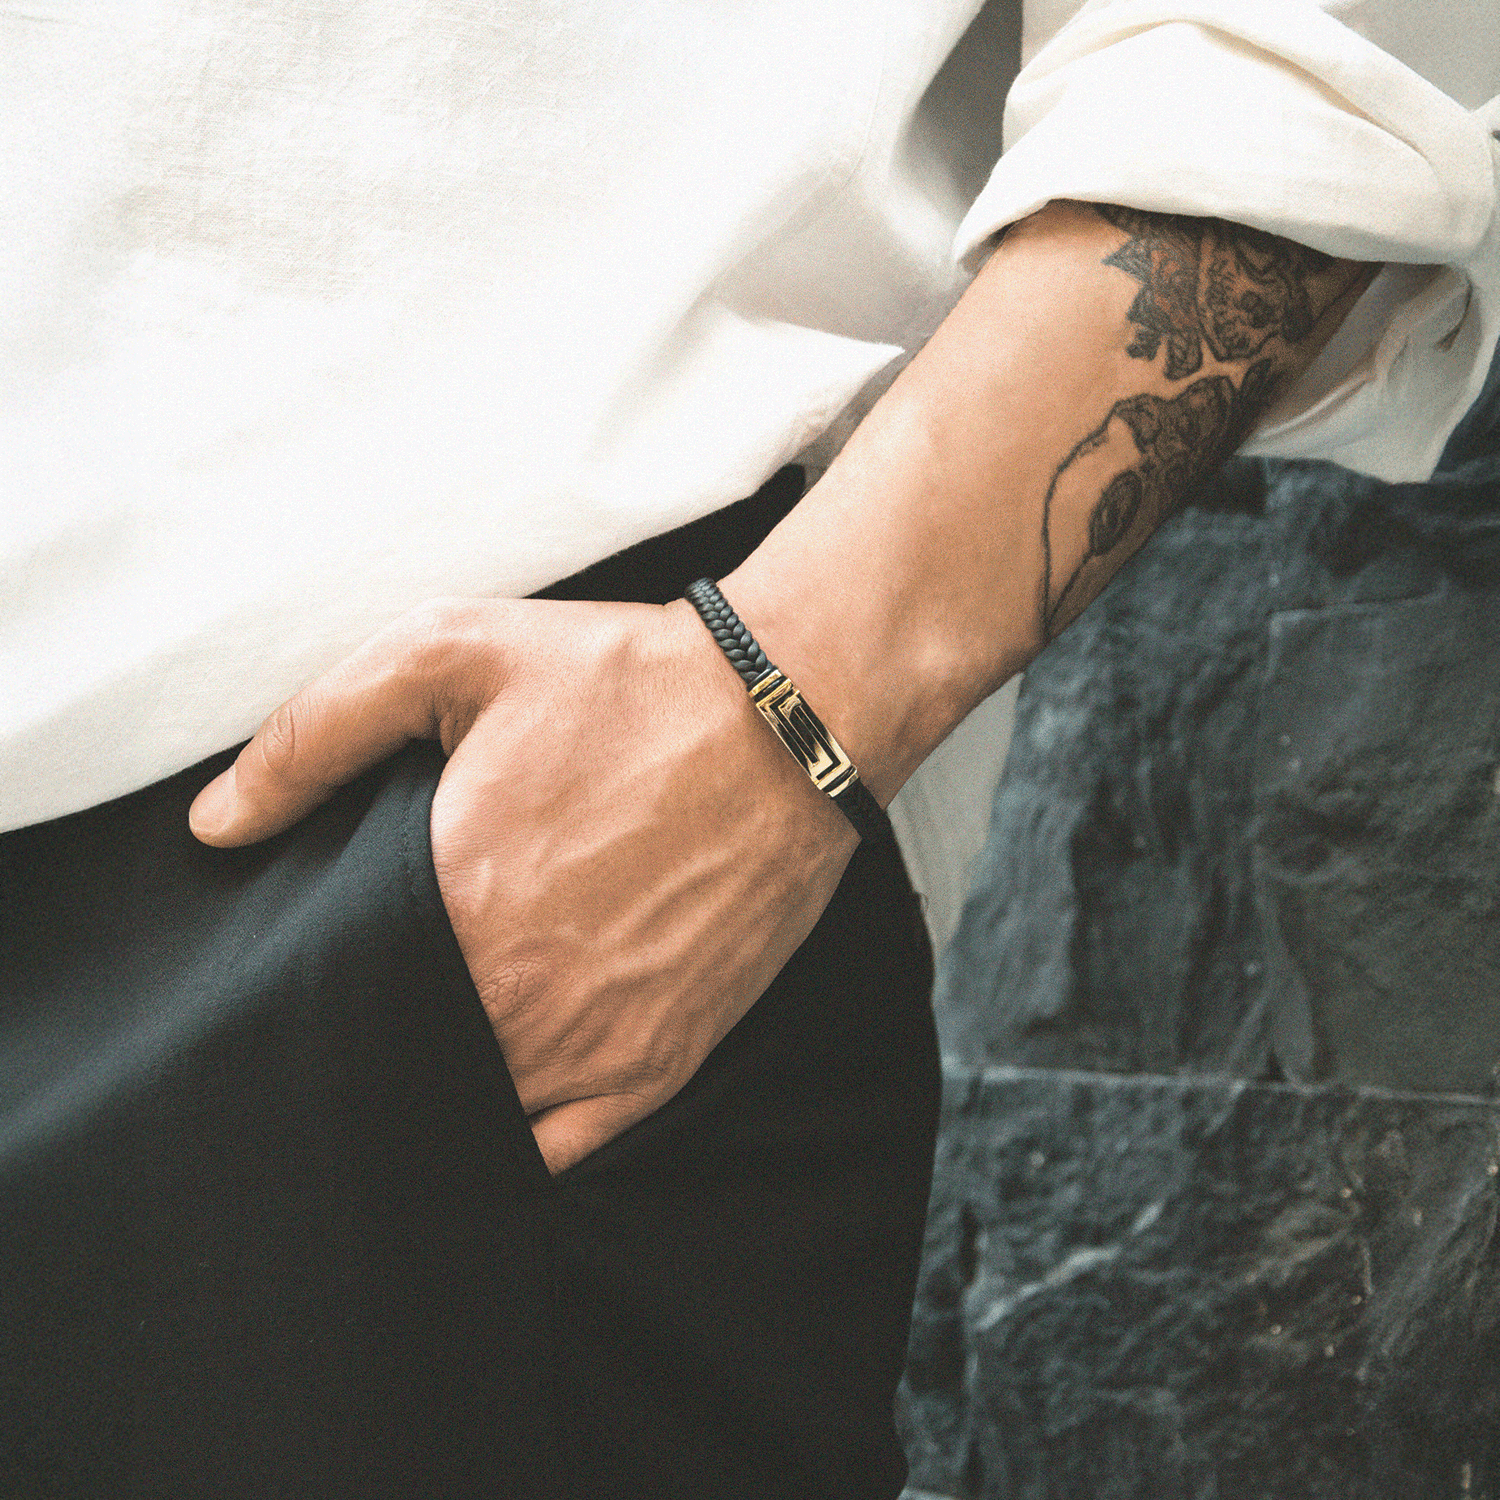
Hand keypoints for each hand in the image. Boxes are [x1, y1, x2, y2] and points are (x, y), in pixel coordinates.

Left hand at [189, 596, 855, 1171]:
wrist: (788, 717)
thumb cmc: (625, 681)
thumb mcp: (450, 652)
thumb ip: (314, 734)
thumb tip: (217, 825)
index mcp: (453, 905)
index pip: (336, 1000)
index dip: (315, 993)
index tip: (315, 975)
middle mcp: (521, 997)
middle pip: (402, 1064)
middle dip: (375, 1042)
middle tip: (370, 1006)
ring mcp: (596, 1044)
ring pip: (475, 1116)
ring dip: (442, 1091)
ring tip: (434, 1045)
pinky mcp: (662, 1063)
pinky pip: (562, 1151)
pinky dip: (519, 1139)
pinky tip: (499, 1095)